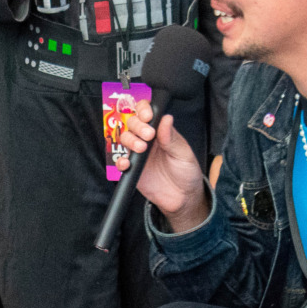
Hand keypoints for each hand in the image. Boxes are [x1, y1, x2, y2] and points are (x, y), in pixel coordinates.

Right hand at [115, 104, 208, 231]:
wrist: (183, 198)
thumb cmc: (186, 172)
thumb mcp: (184, 153)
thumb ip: (172, 137)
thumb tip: (166, 118)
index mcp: (161, 131)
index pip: (147, 113)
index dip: (144, 110)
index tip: (148, 116)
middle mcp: (147, 140)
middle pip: (132, 123)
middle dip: (137, 125)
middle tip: (148, 136)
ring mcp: (138, 154)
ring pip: (125, 138)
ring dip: (130, 140)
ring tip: (141, 148)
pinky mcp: (133, 169)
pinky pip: (120, 162)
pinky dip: (120, 161)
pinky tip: (128, 164)